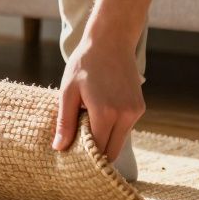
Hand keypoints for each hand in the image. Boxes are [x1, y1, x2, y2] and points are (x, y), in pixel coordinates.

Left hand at [52, 36, 143, 158]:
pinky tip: (98, 116)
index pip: (97, 150)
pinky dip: (112, 130)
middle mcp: (125, 116)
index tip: (70, 158)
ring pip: (119, 141)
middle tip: (76, 149)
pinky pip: (124, 129)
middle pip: (111, 152)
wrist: (112, 41)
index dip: (83, 157)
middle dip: (95, 154)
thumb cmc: (85, 64)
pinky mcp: (140, 108)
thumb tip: (59, 148)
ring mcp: (135, 112)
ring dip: (104, 141)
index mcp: (105, 113)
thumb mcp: (68, 92)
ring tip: (85, 127)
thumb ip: (65, 122)